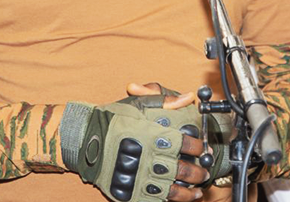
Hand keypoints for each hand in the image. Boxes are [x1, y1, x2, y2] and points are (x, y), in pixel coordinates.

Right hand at [59, 86, 210, 201]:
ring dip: (189, 192)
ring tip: (198, 190)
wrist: (85, 140)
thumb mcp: (139, 104)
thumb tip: (189, 98)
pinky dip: (171, 201)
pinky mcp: (133, 192)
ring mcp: (141, 178)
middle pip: (184, 170)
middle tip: (204, 171)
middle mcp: (150, 158)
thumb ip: (166, 101)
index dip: (199, 148)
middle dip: (198, 172)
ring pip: (174, 190)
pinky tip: (179, 198)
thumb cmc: (113, 120)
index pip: (187, 145)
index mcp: (155, 136)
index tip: (202, 149)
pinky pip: (157, 200)